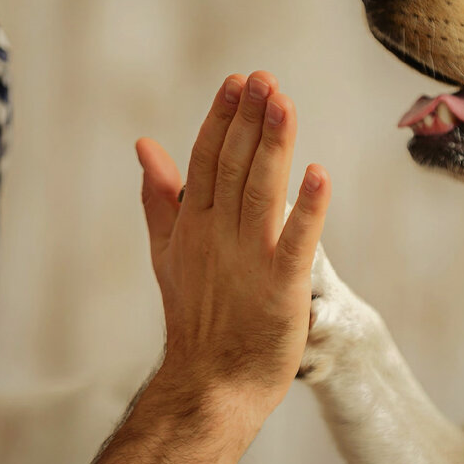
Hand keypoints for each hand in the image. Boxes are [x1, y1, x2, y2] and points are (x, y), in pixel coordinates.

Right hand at [135, 71, 330, 418]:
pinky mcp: (282, 288)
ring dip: (273, 147)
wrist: (210, 384)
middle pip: (234, 166)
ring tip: (284, 103)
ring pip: (261, 192)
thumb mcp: (169, 250)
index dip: (223, 119)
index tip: (239, 81)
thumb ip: (161, 196)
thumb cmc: (196, 317)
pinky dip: (307, 209)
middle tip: (264, 78)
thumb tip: (144, 144)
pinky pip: (297, 242)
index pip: (206, 159)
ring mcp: (249, 260)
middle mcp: (218, 235)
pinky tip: (318, 174)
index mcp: (194, 224)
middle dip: (249, 120)